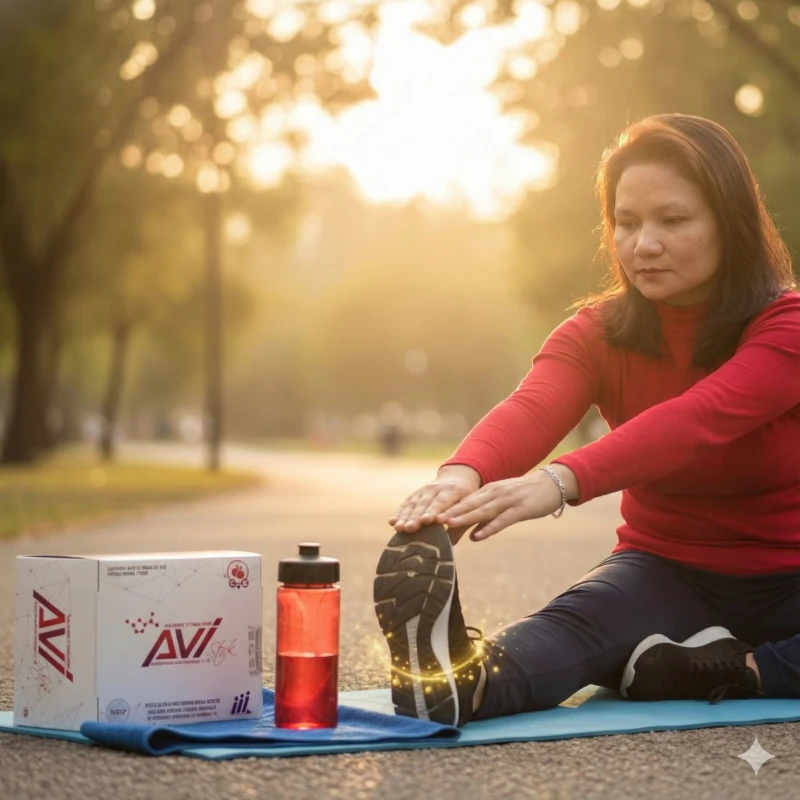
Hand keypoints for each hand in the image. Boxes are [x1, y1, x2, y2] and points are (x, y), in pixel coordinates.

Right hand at [389, 465, 480, 538]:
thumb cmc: (465, 499)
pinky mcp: (415, 494)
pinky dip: (399, 513)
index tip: (427, 521)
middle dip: (416, 516)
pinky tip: (392, 522)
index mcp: (452, 491)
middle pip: (424, 503)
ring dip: (405, 516)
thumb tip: (450, 545)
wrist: (456, 477)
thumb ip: (460, 523)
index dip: (433, 511)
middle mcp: (436, 488)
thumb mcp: (468, 507)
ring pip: (413, 503)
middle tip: (410, 528)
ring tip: (399, 528)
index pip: (441, 501)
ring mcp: (424, 490)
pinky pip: (406, 503)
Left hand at [438, 470, 564, 541]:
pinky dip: (488, 528)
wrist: (552, 483)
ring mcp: (506, 501)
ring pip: (481, 511)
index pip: (462, 503)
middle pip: (467, 505)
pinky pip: (502, 520)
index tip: (428, 520)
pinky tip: (477, 537)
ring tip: (446, 525)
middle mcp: (493, 494)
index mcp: (488, 492)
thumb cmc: (527, 496)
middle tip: (428, 522)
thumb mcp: (503, 505)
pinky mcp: (520, 509)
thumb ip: (487, 518)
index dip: (445, 511)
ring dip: (463, 518)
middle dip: (447, 514)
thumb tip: (470, 534)